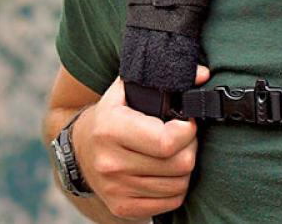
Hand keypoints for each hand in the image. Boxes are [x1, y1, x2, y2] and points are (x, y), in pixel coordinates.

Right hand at [73, 66, 210, 219]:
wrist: (79, 150)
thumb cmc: (110, 117)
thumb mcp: (125, 90)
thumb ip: (161, 78)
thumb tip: (202, 74)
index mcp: (111, 129)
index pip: (166, 141)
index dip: (187, 130)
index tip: (186, 122)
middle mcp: (111, 162)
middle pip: (179, 164)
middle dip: (190, 147)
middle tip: (183, 138)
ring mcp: (116, 188)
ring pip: (178, 185)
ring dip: (184, 169)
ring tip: (175, 154)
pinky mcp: (122, 207)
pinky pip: (169, 203)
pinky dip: (175, 188)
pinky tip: (166, 173)